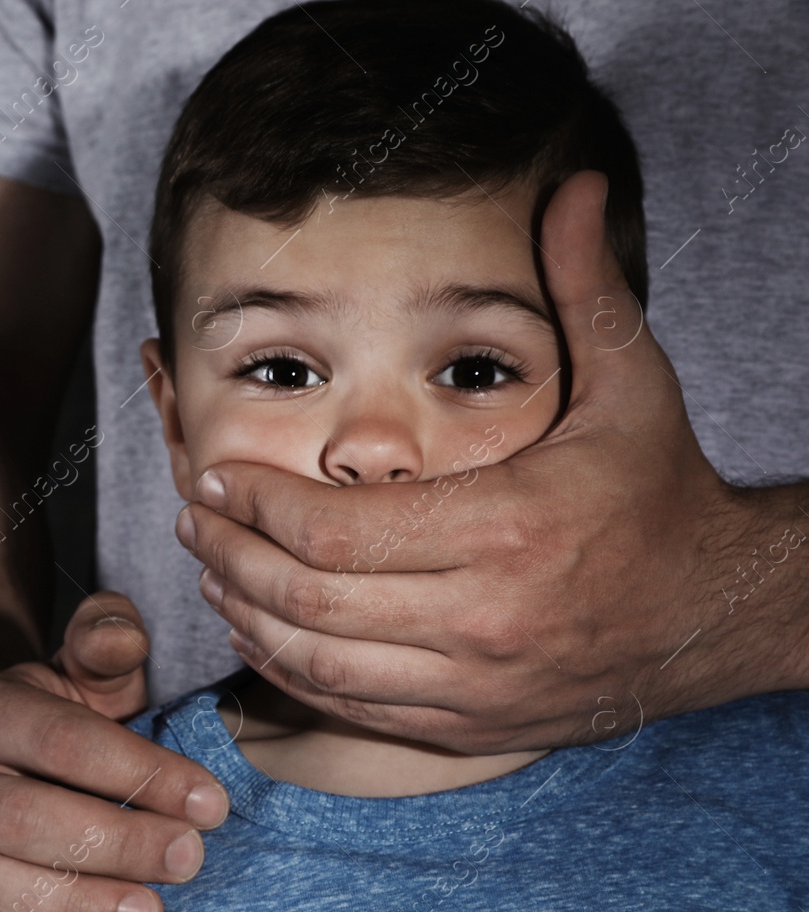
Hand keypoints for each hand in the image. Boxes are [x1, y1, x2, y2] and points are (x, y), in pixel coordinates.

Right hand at [0, 591, 229, 911]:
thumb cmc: (57, 727)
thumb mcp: (86, 674)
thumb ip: (107, 641)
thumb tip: (121, 637)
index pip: (58, 740)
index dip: (138, 772)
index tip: (209, 802)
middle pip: (18, 817)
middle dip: (113, 844)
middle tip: (187, 861)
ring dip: (72, 906)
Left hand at [177, 170, 796, 753]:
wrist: (717, 613)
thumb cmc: (661, 494)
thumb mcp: (632, 384)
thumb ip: (584, 287)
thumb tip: (570, 184)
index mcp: (508, 528)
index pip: (335, 531)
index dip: (257, 503)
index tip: (216, 473)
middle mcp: (483, 617)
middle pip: (308, 599)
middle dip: (230, 555)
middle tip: (194, 515)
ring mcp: (473, 684)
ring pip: (317, 663)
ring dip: (246, 615)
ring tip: (210, 568)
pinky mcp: (469, 726)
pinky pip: (350, 708)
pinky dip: (290, 671)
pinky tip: (259, 630)